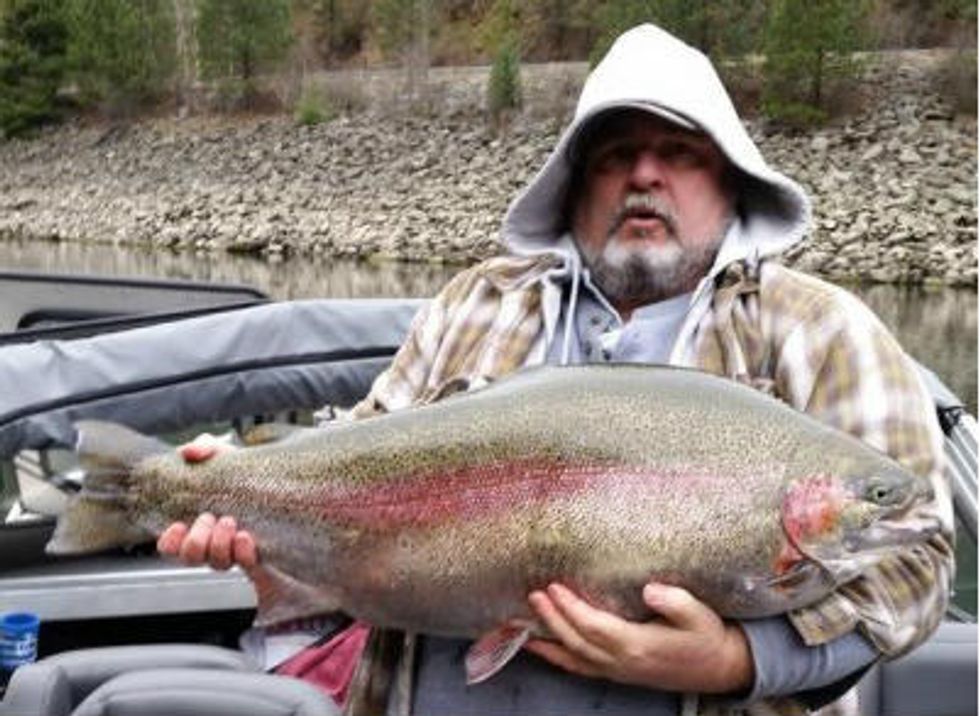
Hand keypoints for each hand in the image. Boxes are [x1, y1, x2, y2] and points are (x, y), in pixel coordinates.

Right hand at [156, 433, 261, 577]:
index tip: (178, 525)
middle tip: (209, 517)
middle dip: (196, 541)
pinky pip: (247, 563)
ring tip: (228, 521)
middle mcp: (211, 542)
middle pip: (191, 558)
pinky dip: (243, 553)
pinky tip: (245, 536)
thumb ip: (204, 448)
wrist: (276, 479)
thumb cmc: (239, 469)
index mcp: (194, 523)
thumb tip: (190, 452)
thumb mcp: (222, 453)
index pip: (170, 547)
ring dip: (219, 546)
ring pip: (218, 564)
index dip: (170, 542)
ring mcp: (234, 550)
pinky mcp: (258, 552)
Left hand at [525, 582, 753, 693]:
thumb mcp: (700, 615)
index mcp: (639, 645)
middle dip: (552, 619)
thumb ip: (676, 602)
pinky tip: (539, 645)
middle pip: (577, 641)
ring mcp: (617, 670)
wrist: (717, 668)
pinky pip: (579, 667)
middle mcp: (622, 661)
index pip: (595, 627)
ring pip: (573, 657)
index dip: (571, 609)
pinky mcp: (616, 672)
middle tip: (533, 595)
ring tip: (521, 621)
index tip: (554, 588)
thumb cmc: (706, 637)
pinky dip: (556, 656)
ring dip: (547, 639)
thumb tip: (651, 589)